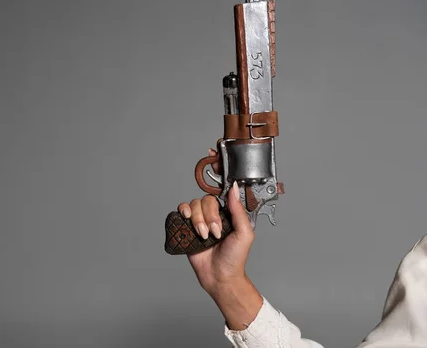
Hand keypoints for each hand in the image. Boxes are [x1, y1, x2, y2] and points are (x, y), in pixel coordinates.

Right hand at [177, 148, 262, 329]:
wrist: (219, 276)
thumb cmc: (235, 257)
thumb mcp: (245, 233)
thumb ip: (238, 209)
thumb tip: (233, 187)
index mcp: (228, 210)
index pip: (222, 186)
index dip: (217, 169)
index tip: (212, 150)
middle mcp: (214, 211)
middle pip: (206, 198)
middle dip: (210, 216)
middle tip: (216, 232)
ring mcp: (200, 218)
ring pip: (194, 205)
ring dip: (199, 221)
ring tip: (205, 236)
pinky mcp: (187, 226)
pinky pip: (181, 210)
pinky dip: (184, 215)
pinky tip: (190, 226)